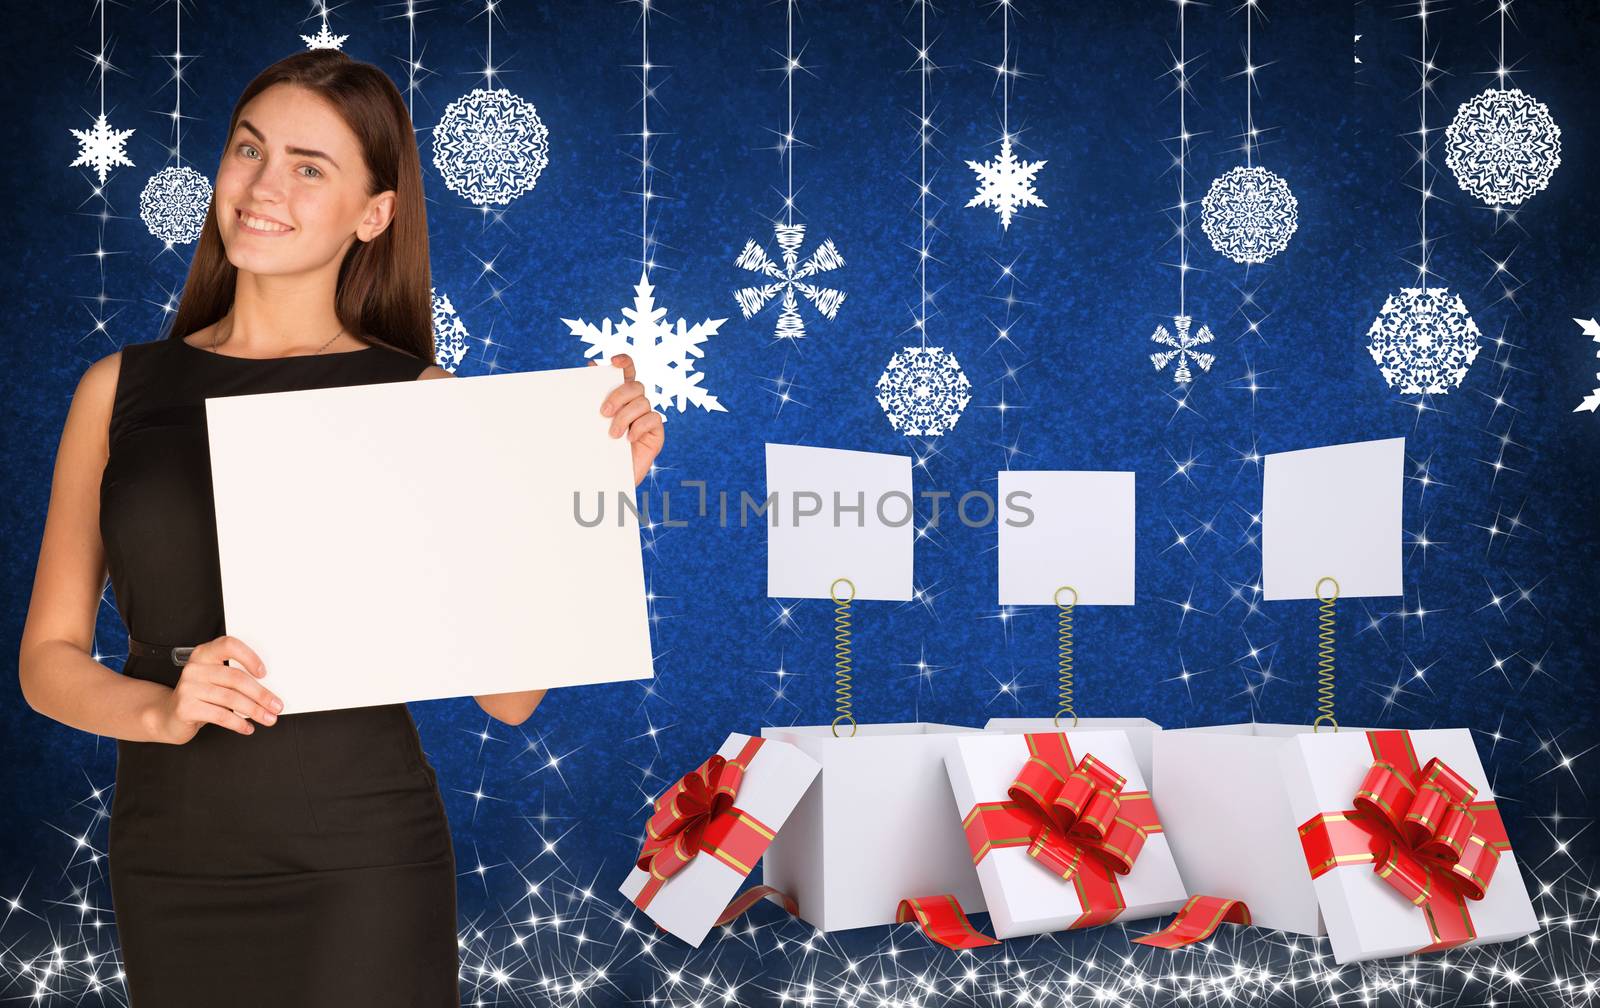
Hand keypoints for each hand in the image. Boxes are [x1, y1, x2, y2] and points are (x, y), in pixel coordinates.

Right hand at [151, 634, 282, 743]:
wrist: (168, 715)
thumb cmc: (200, 696)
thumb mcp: (215, 680)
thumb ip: (235, 678)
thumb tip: (269, 692)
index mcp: (204, 654)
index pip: (229, 645)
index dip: (249, 657)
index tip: (264, 673)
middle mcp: (195, 668)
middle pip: (236, 678)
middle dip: (261, 694)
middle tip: (276, 706)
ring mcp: (188, 687)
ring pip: (231, 699)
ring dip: (254, 711)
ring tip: (268, 719)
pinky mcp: (185, 707)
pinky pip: (220, 715)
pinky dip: (238, 723)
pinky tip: (247, 727)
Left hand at [591, 354, 662, 485]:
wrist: (605, 480)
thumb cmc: (596, 451)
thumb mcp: (590, 424)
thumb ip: (592, 398)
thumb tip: (591, 365)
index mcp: (619, 397)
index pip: (627, 371)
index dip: (624, 361)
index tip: (613, 361)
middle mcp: (635, 404)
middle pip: (635, 386)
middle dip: (619, 395)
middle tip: (603, 412)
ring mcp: (647, 418)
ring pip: (643, 402)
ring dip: (625, 416)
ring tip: (612, 434)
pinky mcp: (656, 433)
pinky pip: (654, 419)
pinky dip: (640, 426)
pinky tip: (629, 438)